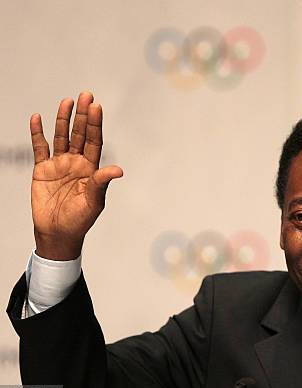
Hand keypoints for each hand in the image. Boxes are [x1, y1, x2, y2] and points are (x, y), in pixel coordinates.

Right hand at [30, 92, 122, 259]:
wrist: (57, 233)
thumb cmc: (80, 219)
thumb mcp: (94, 201)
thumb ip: (102, 182)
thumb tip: (119, 170)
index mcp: (92, 168)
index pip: (94, 141)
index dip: (95, 124)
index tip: (96, 106)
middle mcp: (77, 162)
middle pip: (80, 134)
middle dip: (82, 115)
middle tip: (85, 95)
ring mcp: (59, 164)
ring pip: (61, 137)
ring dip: (63, 120)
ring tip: (66, 101)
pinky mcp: (42, 170)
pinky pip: (39, 148)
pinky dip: (37, 133)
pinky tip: (37, 118)